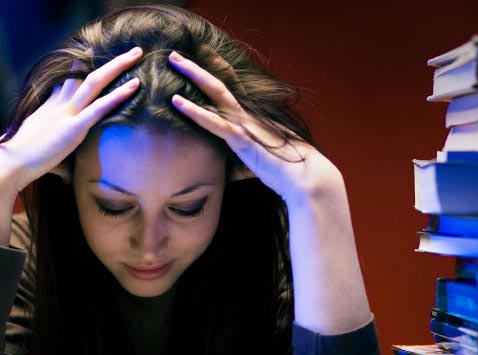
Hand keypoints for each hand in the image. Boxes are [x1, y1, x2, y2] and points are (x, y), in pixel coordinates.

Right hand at [0, 46, 142, 188]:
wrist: (6, 165)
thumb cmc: (18, 163)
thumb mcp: (33, 146)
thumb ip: (49, 146)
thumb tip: (58, 163)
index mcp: (49, 109)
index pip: (68, 83)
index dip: (81, 69)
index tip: (92, 58)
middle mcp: (59, 106)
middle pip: (85, 75)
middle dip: (109, 63)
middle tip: (130, 52)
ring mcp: (66, 115)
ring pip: (95, 83)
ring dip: (117, 67)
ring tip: (137, 54)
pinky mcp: (72, 129)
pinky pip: (99, 108)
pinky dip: (117, 95)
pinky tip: (134, 85)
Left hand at [167, 51, 340, 207]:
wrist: (305, 177)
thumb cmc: (285, 171)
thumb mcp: (259, 163)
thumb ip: (242, 162)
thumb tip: (231, 172)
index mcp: (250, 118)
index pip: (229, 89)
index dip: (214, 72)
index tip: (197, 59)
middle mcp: (246, 115)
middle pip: (217, 84)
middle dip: (195, 68)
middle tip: (174, 55)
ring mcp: (244, 124)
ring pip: (215, 93)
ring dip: (192, 76)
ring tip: (172, 62)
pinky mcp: (241, 140)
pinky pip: (214, 122)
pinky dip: (194, 111)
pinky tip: (177, 102)